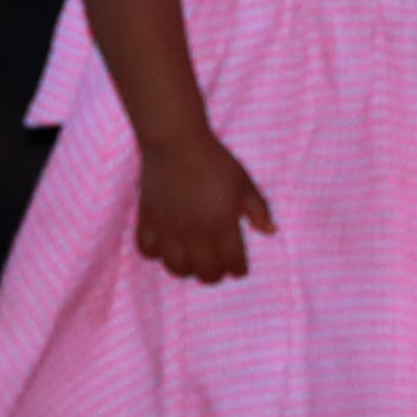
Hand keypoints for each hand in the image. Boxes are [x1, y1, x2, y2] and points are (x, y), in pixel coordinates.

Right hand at [134, 131, 275, 282]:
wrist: (177, 143)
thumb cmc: (215, 162)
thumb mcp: (245, 183)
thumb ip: (258, 210)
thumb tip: (270, 231)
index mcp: (223, 224)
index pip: (233, 264)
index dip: (239, 269)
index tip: (238, 265)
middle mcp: (196, 232)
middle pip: (206, 274)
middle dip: (215, 273)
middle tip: (216, 264)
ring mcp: (169, 228)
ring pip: (176, 268)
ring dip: (186, 268)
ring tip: (190, 258)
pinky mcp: (148, 220)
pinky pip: (147, 250)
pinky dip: (156, 253)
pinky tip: (164, 245)